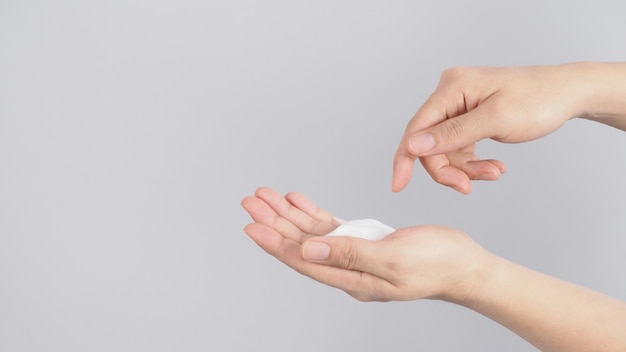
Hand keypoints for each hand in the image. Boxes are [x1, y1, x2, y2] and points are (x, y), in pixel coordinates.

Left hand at [241, 187, 487, 301]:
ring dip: (288, 215)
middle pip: (301, 244)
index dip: (275, 243)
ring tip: (266, 196)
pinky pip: (330, 227)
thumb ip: (350, 254)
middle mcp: (347, 269)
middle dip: (274, 222)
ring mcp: (354, 255)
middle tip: (251, 202)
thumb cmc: (437, 264)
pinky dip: (312, 213)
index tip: (252, 226)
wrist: (464, 265)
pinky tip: (298, 201)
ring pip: (312, 233)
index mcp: (351, 278)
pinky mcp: (365, 242)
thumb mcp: (394, 258)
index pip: (303, 260)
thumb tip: (308, 251)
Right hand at [392, 63, 596, 193]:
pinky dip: (474, 161)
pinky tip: (494, 167)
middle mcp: (451, 94)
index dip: (405, 159)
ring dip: (466, 168)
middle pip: (430, 143)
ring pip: (446, 149)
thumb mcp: (496, 120)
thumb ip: (452, 135)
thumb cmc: (539, 100)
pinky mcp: (470, 117)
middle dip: (448, 168)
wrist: (568, 94)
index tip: (398, 185)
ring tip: (494, 173)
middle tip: (469, 186)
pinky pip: (460, 146)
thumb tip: (413, 146)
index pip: (417, 127)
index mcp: (452, 87)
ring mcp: (460, 105)